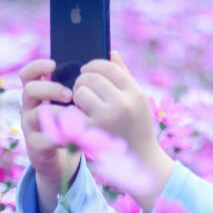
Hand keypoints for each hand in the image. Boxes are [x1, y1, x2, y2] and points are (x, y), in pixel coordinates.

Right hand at [18, 57, 76, 182]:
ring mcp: (31, 128)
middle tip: (69, 94)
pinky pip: (44, 139)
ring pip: (36, 114)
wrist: (63, 159)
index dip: (37, 67)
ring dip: (56, 113)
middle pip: (30, 90)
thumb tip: (111, 55)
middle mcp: (30, 108)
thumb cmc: (72, 126)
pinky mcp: (36, 146)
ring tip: (74, 116)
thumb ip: (87, 83)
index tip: (53, 64)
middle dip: (49, 89)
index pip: (29, 74)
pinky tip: (75, 136)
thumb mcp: (76, 104)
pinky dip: (60, 136)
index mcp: (39, 94)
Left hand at [75, 50, 173, 212]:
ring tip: (82, 103)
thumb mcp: (138, 100)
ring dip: (76, 95)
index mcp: (134, 93)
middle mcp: (122, 104)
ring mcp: (105, 119)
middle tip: (82, 88)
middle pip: (90, 77)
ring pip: (79, 91)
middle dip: (83, 80)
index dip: (94, 65)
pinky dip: (71, 111)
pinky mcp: (91, 132)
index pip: (108, 66)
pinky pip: (72, 111)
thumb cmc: (137, 126)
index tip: (87, 70)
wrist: (140, 160)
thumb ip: (124, 76)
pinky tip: (76, 115)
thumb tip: (111, 53)